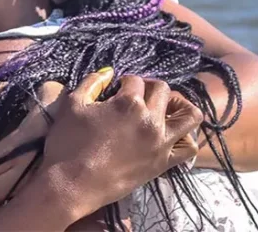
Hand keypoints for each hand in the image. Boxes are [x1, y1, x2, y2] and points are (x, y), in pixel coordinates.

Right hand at [0, 70, 201, 225]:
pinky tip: (169, 135)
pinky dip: (184, 138)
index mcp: (128, 103)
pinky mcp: (163, 163)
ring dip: (179, 106)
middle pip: (162, 90)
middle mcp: (150, 119)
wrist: (72, 184)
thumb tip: (108, 72)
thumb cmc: (68, 143)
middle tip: (136, 96)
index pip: (135, 80)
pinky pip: (188, 147)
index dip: (123, 82)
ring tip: (164, 109)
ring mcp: (160, 142)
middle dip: (148, 87)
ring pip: (189, 115)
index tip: (115, 89)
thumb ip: (91, 83)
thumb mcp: (72, 105)